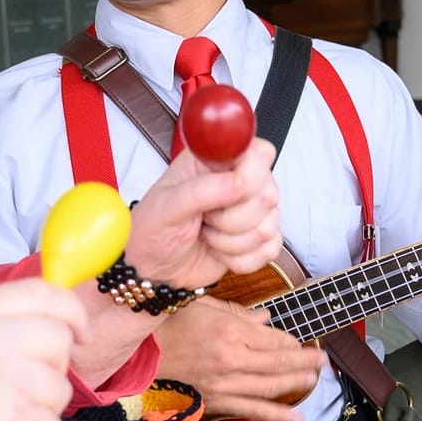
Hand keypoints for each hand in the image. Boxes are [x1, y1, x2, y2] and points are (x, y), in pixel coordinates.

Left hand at [128, 138, 281, 290]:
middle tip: (204, 218)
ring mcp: (252, 212)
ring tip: (207, 234)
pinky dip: (240, 259)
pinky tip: (219, 251)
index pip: (259, 154)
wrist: (152, 267)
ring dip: (230, 242)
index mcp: (216, 161)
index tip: (229, 192)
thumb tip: (238, 182)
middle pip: (268, 194)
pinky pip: (269, 250)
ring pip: (268, 227)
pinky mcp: (258, 240)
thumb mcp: (166, 205)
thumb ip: (202, 190)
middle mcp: (240, 181)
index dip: (250, 176)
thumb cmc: (153, 228)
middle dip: (231, 219)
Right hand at [153, 296, 325, 420]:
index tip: (303, 342)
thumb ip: (239, 313)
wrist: (144, 351)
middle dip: (304, 362)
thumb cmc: (172, 322)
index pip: (272, 340)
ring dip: (296, 384)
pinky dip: (276, 416)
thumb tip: (266, 318)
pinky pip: (252, 411)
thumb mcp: (205, 305)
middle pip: (277, 363)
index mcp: (229, 332)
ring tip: (314, 380)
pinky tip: (297, 419)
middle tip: (322, 360)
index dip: (292, 342)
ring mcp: (224, 384)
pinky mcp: (217, 401)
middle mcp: (230, 360)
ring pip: (270, 387)